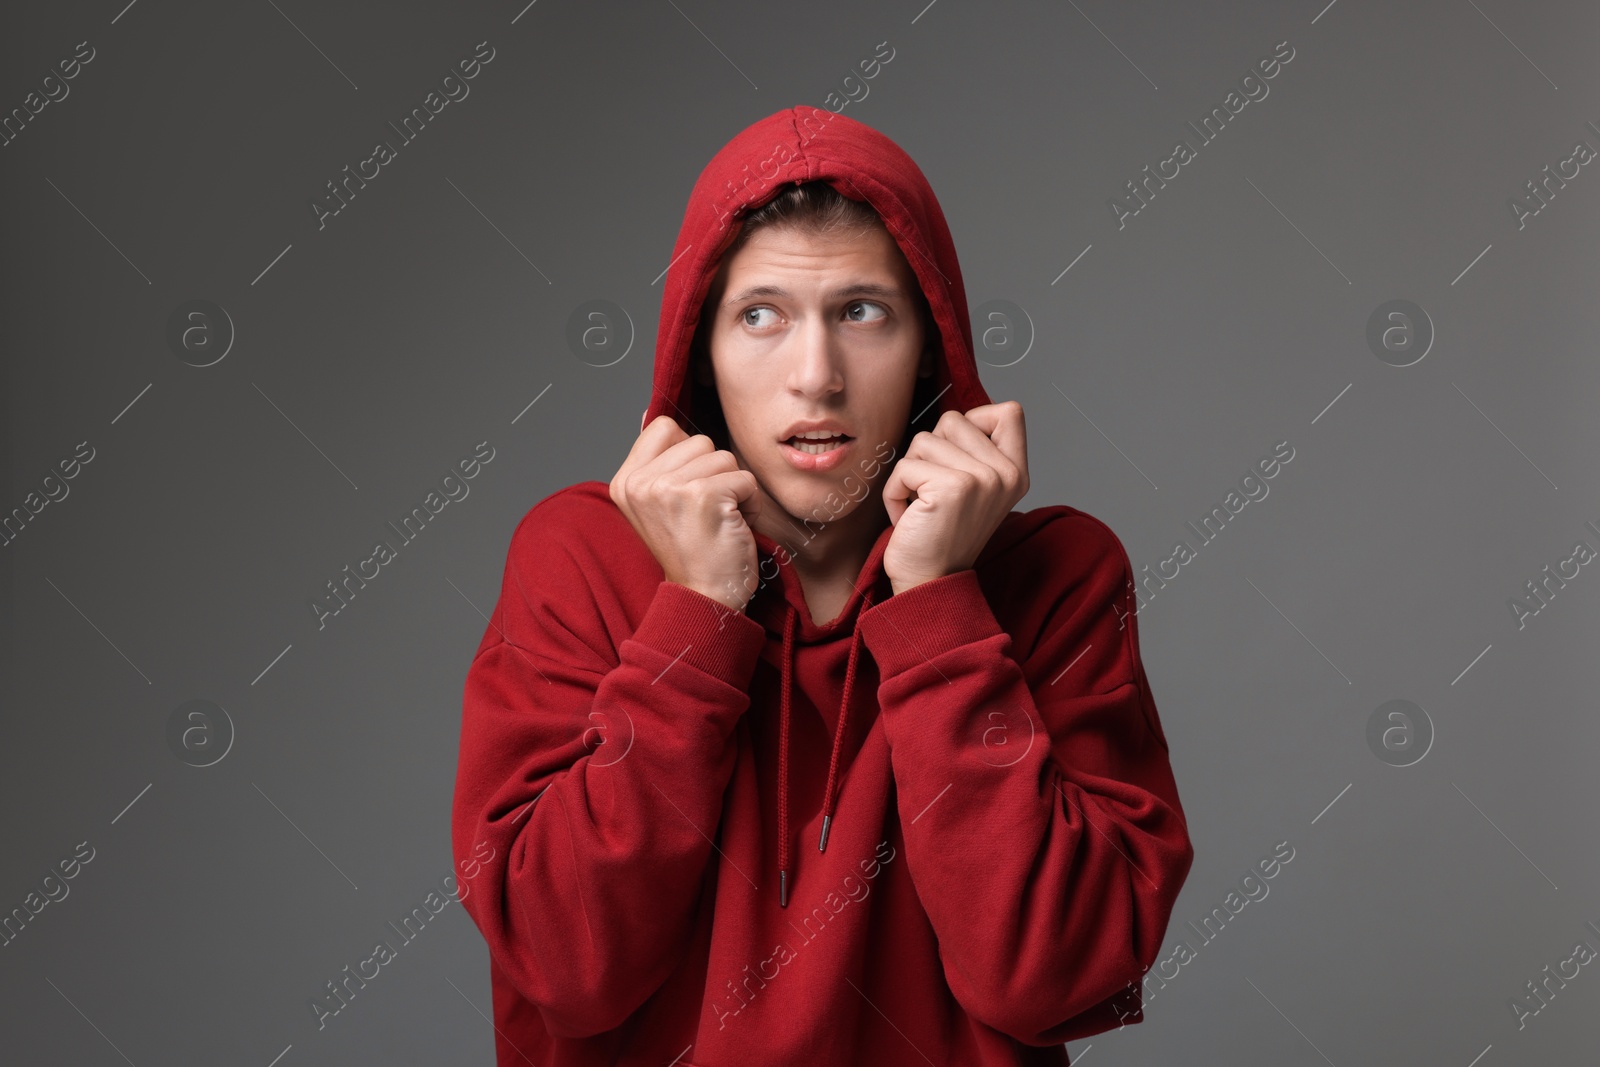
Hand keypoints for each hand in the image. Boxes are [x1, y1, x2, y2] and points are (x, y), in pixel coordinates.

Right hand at [610, 416, 761, 611]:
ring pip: (724, 457)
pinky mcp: (704, 496)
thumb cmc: (690, 551)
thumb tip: (649, 414)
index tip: (687, 493)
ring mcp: (670, 488)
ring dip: (734, 488)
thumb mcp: (657, 504)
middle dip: (714, 473)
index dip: (688, 454)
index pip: (664, 426)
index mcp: (625, 481)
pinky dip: (750, 504)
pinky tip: (733, 528)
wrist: (702, 599)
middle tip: (705, 513)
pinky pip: (745, 479)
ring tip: (719, 520)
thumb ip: (655, 462)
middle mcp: (641, 482)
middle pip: (699, 440)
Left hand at [881, 401, 1029, 594]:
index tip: (957, 458)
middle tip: (934, 492)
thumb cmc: (940, 535)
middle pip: (954, 419)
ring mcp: (983, 479)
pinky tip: (910, 517)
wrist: (930, 584)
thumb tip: (952, 418)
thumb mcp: (973, 490)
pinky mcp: (953, 487)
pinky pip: (905, 466)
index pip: (1008, 411)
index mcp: (1016, 472)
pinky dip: (895, 491)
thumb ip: (975, 452)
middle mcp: (1006, 474)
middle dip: (930, 452)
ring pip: (924, 439)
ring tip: (921, 506)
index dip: (973, 421)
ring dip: (910, 472)